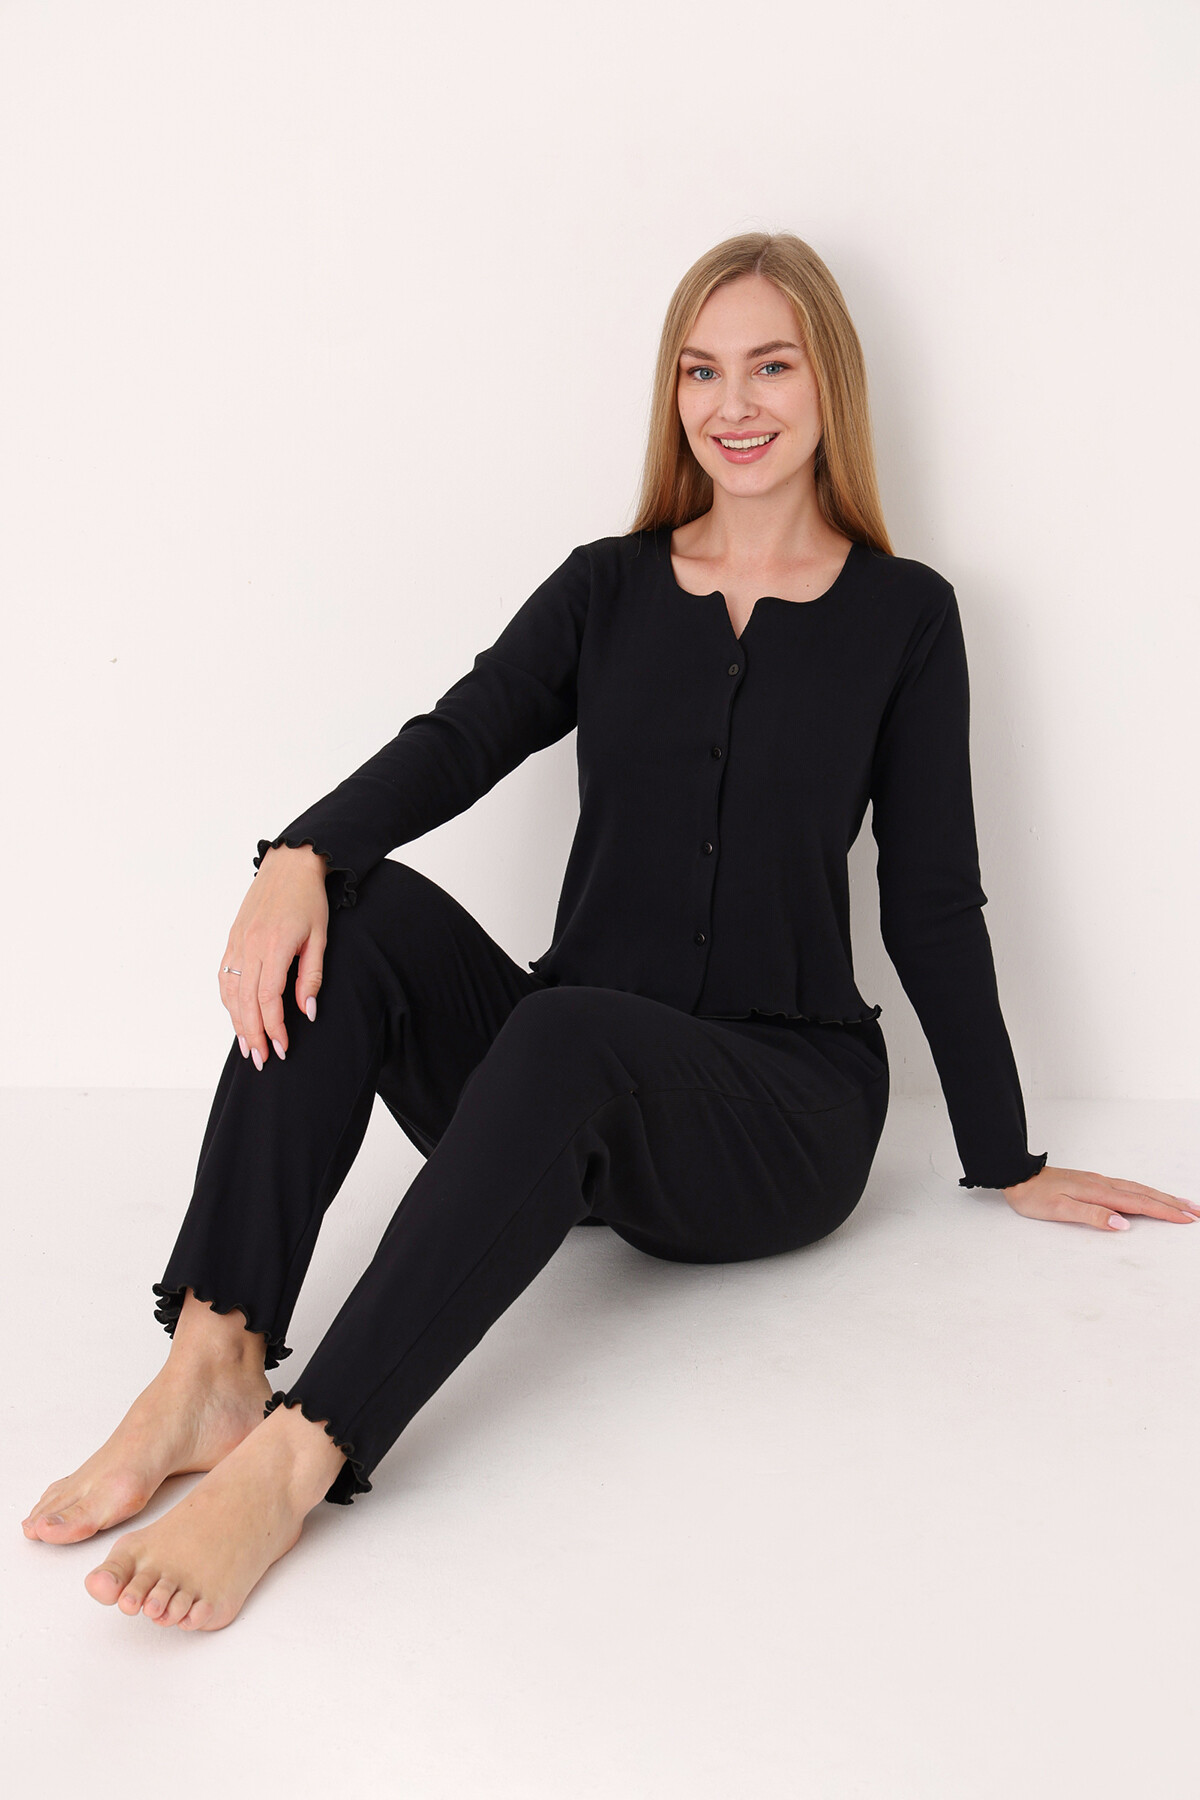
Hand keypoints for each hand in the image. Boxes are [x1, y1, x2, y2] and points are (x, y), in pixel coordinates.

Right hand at [218, 844, 329, 1069]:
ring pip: (230, 992)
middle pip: (245, 1001)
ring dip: (236, 1022)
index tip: (282, 1048)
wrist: (288, 864)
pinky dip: (228, 1001)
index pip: (268, 998)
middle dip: (252, 1034)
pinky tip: (236, 1016)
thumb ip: (312, 976)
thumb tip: (308, 1012)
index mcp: (274, 945)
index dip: (274, 1027)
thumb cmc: (309, 899)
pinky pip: (224, 976)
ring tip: (247, 1046)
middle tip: (261, 1060)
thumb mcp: (320, 936)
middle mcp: (250, 945)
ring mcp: (237, 942)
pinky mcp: (232, 939)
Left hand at [1002, 1164, 1199, 1231]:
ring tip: (1182, 1204)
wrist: (1017, 1176)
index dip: (1165, 1212)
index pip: (1139, 1204)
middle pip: (1145, 1194)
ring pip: (1138, 1189)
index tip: (1187, 1219)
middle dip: (1172, 1204)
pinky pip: (1127, 1187)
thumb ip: (1092, 1216)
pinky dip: (1145, 1192)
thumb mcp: (1059, 1210)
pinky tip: (1148, 1196)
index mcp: (1098, 1192)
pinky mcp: (1093, 1183)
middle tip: (1197, 1212)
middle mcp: (1102, 1184)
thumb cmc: (1034, 1196)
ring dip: (1162, 1197)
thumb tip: (1123, 1224)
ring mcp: (1098, 1182)